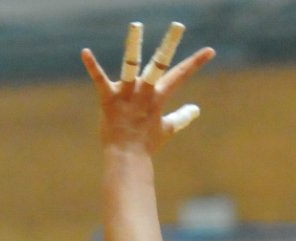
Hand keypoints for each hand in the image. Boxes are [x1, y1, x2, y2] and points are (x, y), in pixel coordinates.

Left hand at [82, 21, 214, 155]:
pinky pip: (99, 79)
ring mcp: (127, 94)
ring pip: (132, 65)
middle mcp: (145, 91)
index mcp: (159, 96)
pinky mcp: (109, 99)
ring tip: (136, 25)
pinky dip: (92, 66)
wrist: (126, 158)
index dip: (196, 63)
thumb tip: (196, 110)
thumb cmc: (146, 145)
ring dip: (134, 46)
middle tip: (179, 25)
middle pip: (160, 64)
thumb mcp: (167, 129)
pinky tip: (85, 52)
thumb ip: (182, 117)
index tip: (210, 51)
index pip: (181, 75)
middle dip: (170, 45)